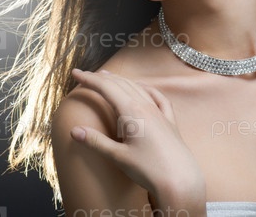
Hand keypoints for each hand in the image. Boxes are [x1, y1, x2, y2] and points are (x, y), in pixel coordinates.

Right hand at [69, 68, 205, 207]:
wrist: (181, 181)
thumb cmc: (150, 170)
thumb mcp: (118, 157)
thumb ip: (96, 142)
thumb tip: (74, 131)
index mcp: (132, 112)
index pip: (106, 88)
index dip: (89, 79)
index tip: (75, 73)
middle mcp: (146, 107)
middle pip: (120, 84)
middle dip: (101, 78)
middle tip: (85, 75)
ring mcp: (159, 113)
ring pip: (137, 88)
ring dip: (120, 80)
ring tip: (107, 76)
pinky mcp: (169, 121)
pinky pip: (157, 97)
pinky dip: (146, 88)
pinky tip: (142, 87)